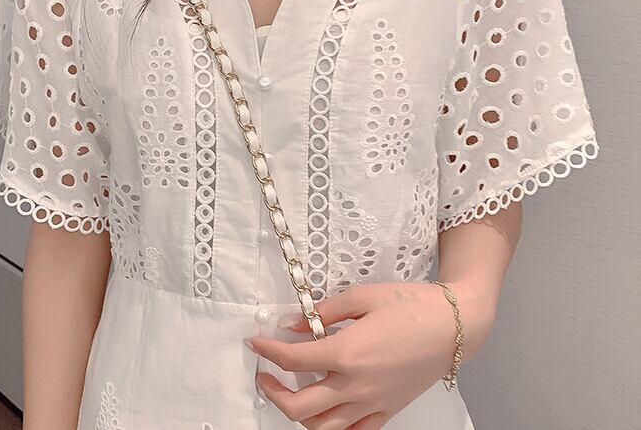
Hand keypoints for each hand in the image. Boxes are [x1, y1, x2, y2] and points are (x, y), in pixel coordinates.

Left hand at [246, 281, 489, 429]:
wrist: (456, 325)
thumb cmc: (413, 305)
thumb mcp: (363, 296)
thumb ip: (324, 312)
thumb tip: (293, 323)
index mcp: (348, 354)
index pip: (293, 359)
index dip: (268, 351)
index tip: (257, 343)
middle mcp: (357, 385)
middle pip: (299, 408)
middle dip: (273, 392)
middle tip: (265, 373)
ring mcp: (373, 403)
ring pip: (322, 428)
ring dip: (298, 414)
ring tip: (292, 392)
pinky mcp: (387, 410)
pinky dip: (332, 427)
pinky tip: (325, 410)